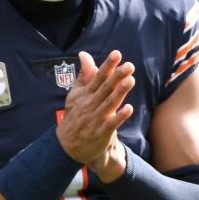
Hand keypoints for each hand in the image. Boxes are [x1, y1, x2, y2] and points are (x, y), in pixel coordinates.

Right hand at [56, 50, 134, 181]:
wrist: (68, 145)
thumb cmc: (76, 114)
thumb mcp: (76, 94)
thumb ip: (84, 74)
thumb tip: (84, 54)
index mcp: (85, 94)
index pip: (97, 77)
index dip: (107, 65)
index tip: (117, 54)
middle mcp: (90, 104)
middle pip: (105, 88)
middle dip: (117, 76)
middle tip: (129, 65)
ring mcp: (96, 119)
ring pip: (109, 103)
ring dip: (120, 92)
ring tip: (130, 80)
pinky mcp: (101, 133)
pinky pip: (111, 124)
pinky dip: (119, 116)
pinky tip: (129, 108)